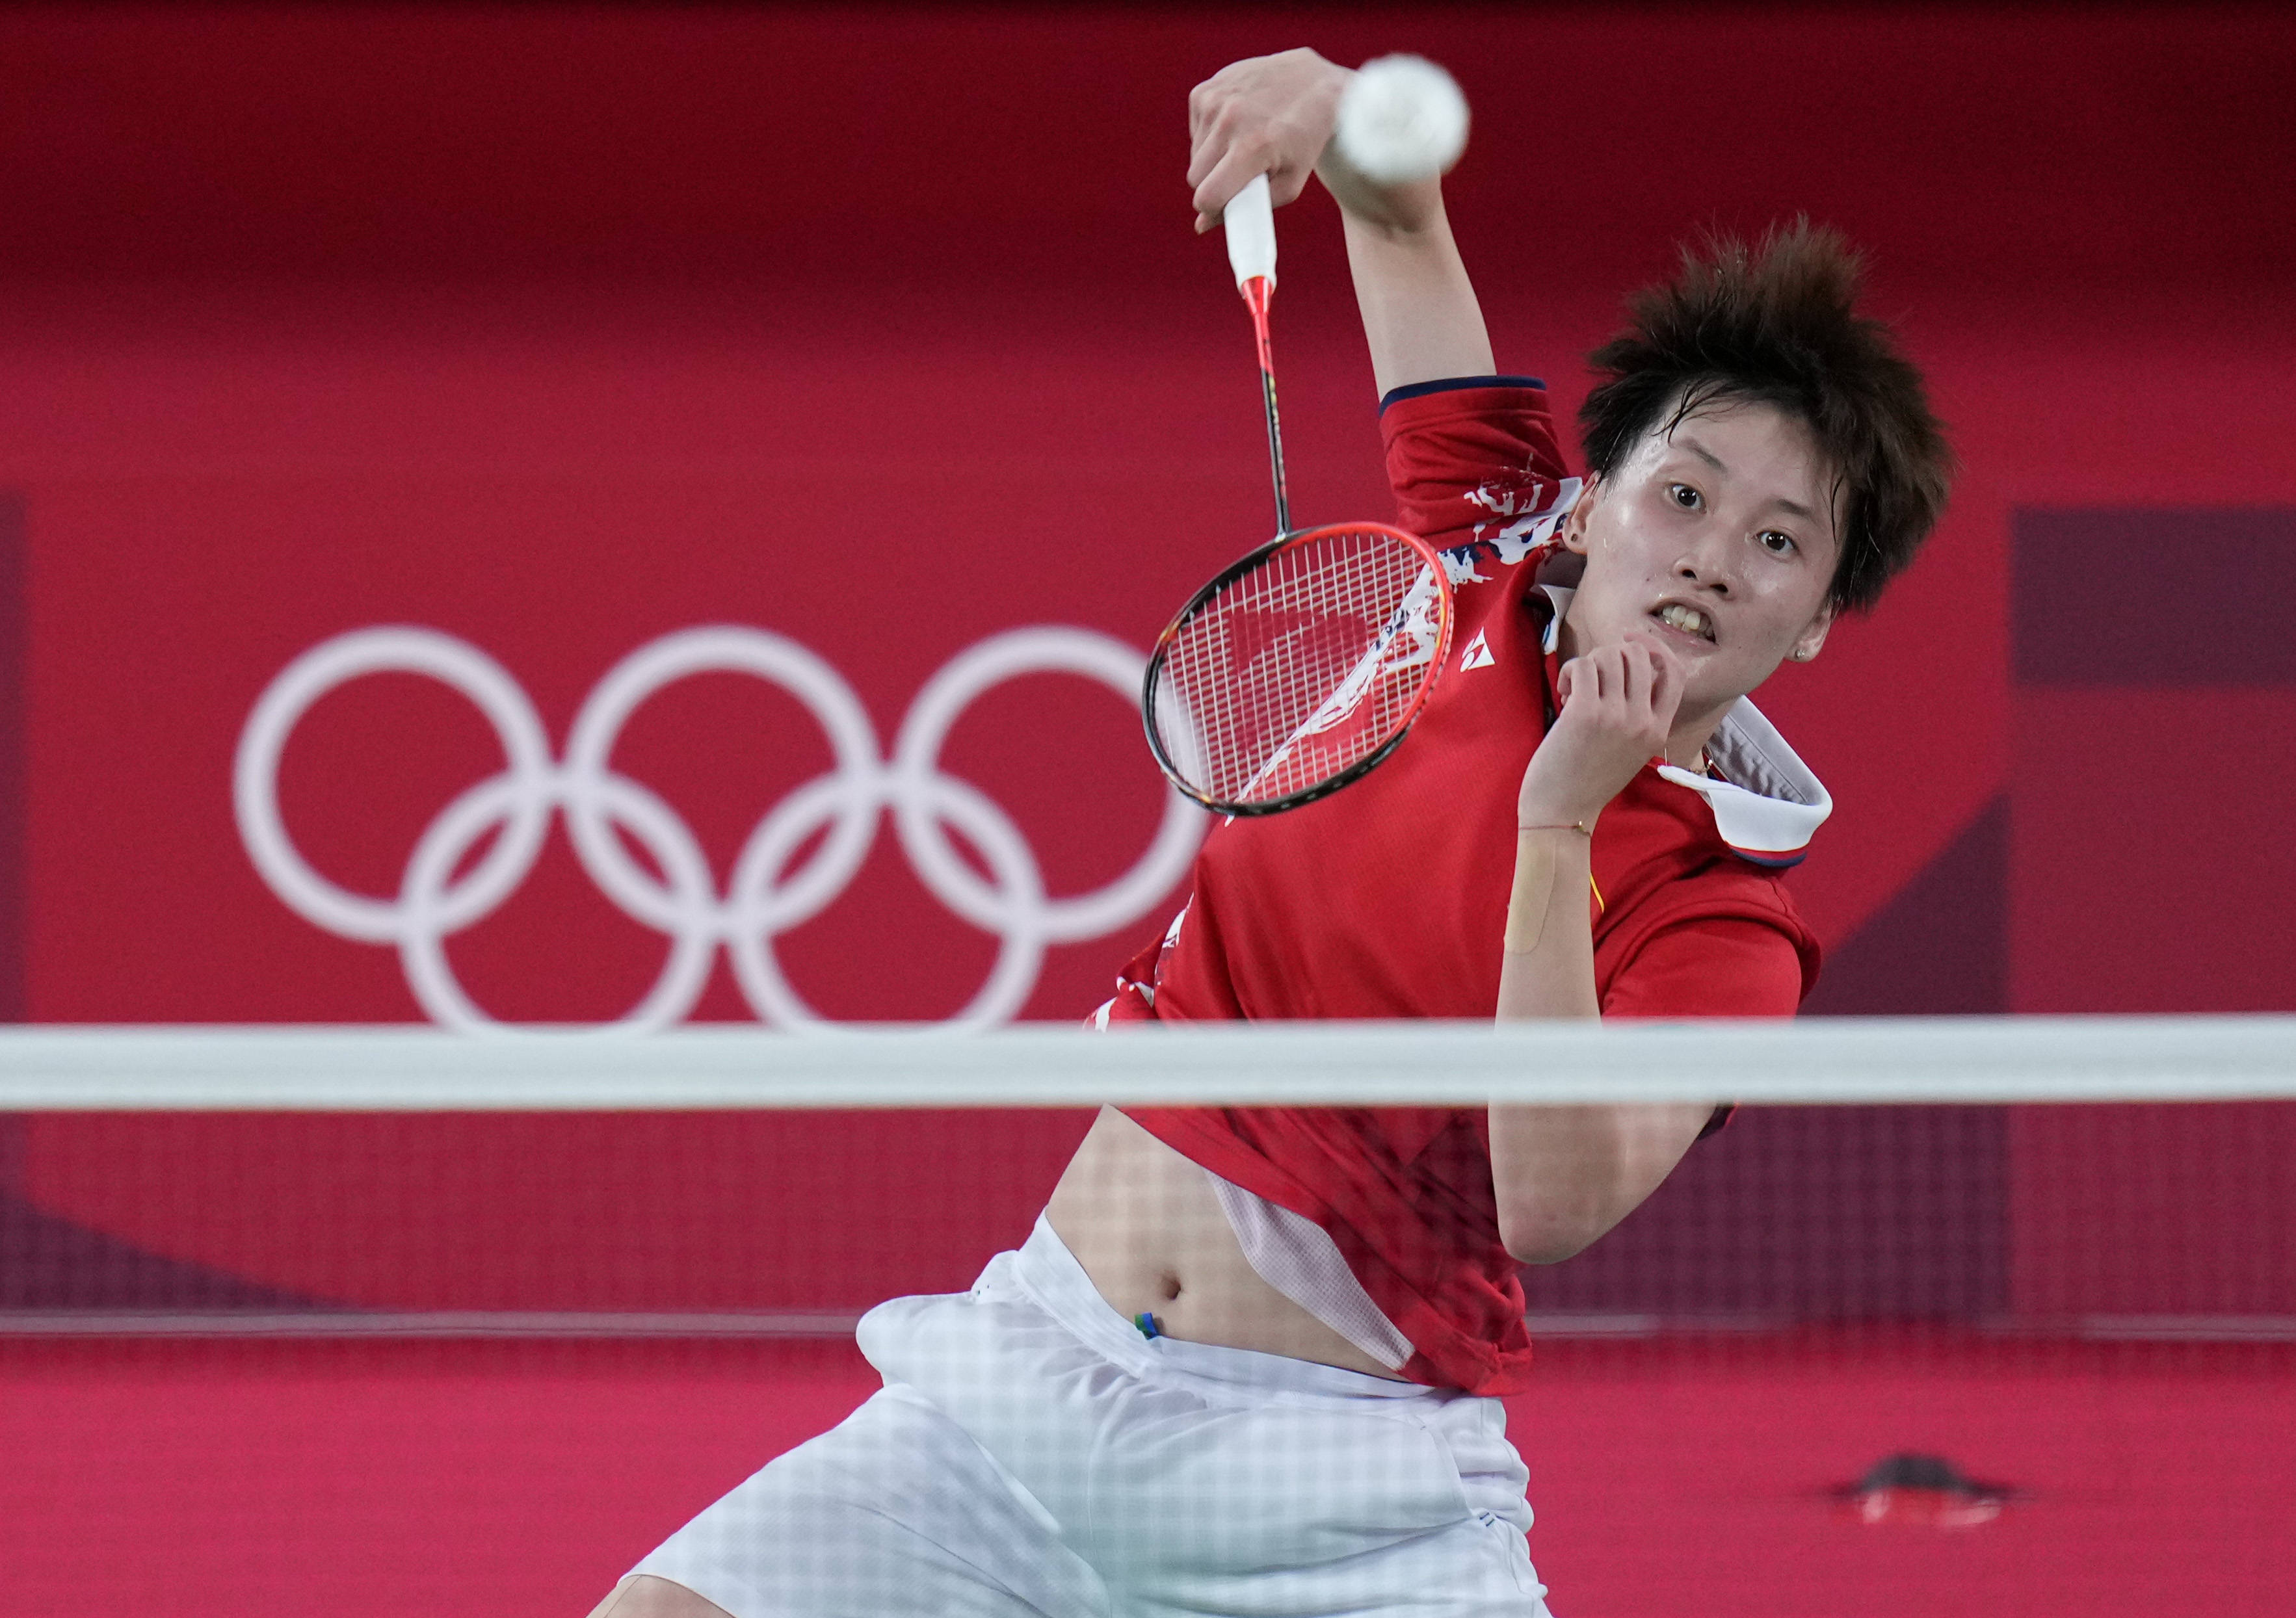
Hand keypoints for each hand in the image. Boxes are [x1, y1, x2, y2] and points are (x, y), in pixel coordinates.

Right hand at [1186, 49, 1349, 232]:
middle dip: (1214, 182)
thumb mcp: (1290, 183)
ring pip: (1194, 155)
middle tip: (1242, 172)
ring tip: (1244, 143)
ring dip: (1214, 158)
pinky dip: (1211, 134)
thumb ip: (1248, 209)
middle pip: (1196, 176)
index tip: (1224, 205)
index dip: (1212, 208)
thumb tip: (1202, 225)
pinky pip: (1195, 131)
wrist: (1312, 83)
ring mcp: (1215, 100)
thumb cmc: (1303, 140)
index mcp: (1253, 146)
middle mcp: (1229, 119)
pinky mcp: (1205, 90)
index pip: (1207, 195)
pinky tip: (1237, 124)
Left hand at [1517, 639, 1684, 830]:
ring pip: (1608, 655)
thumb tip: (1626, 666)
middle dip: (1610, 654)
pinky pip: (1582, 667)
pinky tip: (1564, 694)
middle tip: (1592, 676)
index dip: (1654, 647)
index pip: (1675, 672)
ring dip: (1587, 664)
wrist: (1562, 812)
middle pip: (1638, 655)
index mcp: (1659, 730)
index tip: (1630, 641)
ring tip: (1575, 690)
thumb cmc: (1589, 780)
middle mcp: (1643, 721)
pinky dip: (1570, 672)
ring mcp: (1616, 716)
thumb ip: (1638, 713)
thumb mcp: (1630, 748)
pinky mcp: (1585, 713)